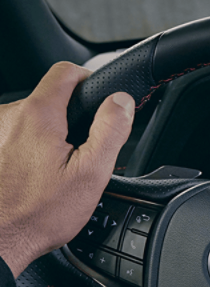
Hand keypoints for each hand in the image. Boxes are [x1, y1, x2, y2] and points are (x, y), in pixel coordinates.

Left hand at [0, 62, 134, 277]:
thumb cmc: (38, 214)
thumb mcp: (90, 174)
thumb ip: (110, 130)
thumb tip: (121, 101)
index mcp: (38, 116)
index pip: (65, 71)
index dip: (87, 80)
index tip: (97, 100)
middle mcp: (8, 117)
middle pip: (48, 99)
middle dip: (68, 120)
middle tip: (77, 156)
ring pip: (30, 120)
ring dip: (45, 138)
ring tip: (51, 173)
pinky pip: (13, 137)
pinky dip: (26, 151)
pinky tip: (31, 177)